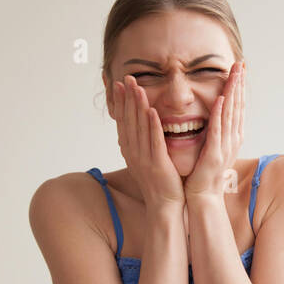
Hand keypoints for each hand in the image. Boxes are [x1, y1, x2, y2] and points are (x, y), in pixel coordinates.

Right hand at [112, 75, 184, 207]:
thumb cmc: (159, 181)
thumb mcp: (145, 157)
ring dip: (138, 106)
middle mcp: (133, 152)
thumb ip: (142, 140)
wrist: (165, 205)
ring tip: (137, 88)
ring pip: (139, 127)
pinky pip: (154, 142)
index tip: (118, 83)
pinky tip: (152, 111)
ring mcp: (143, 158)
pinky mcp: (157, 164)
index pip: (123, 120)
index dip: (120, 101)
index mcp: (129, 149)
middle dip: (127, 98)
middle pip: (128, 120)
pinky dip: (152, 126)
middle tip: (126, 78)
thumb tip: (139, 123)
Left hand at [184, 60, 243, 196]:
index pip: (237, 106)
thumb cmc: (204, 172)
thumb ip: (216, 130)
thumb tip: (216, 115)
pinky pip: (217, 129)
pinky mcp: (215, 153)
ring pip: (230, 114)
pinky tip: (220, 99)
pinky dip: (219, 113)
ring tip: (233, 75)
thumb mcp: (214, 147)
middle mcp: (233, 138)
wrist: (202, 195)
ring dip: (232, 93)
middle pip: (238, 106)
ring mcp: (226, 146)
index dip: (239, 87)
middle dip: (239, 84)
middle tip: (240, 64)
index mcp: (232, 136)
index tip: (239, 70)